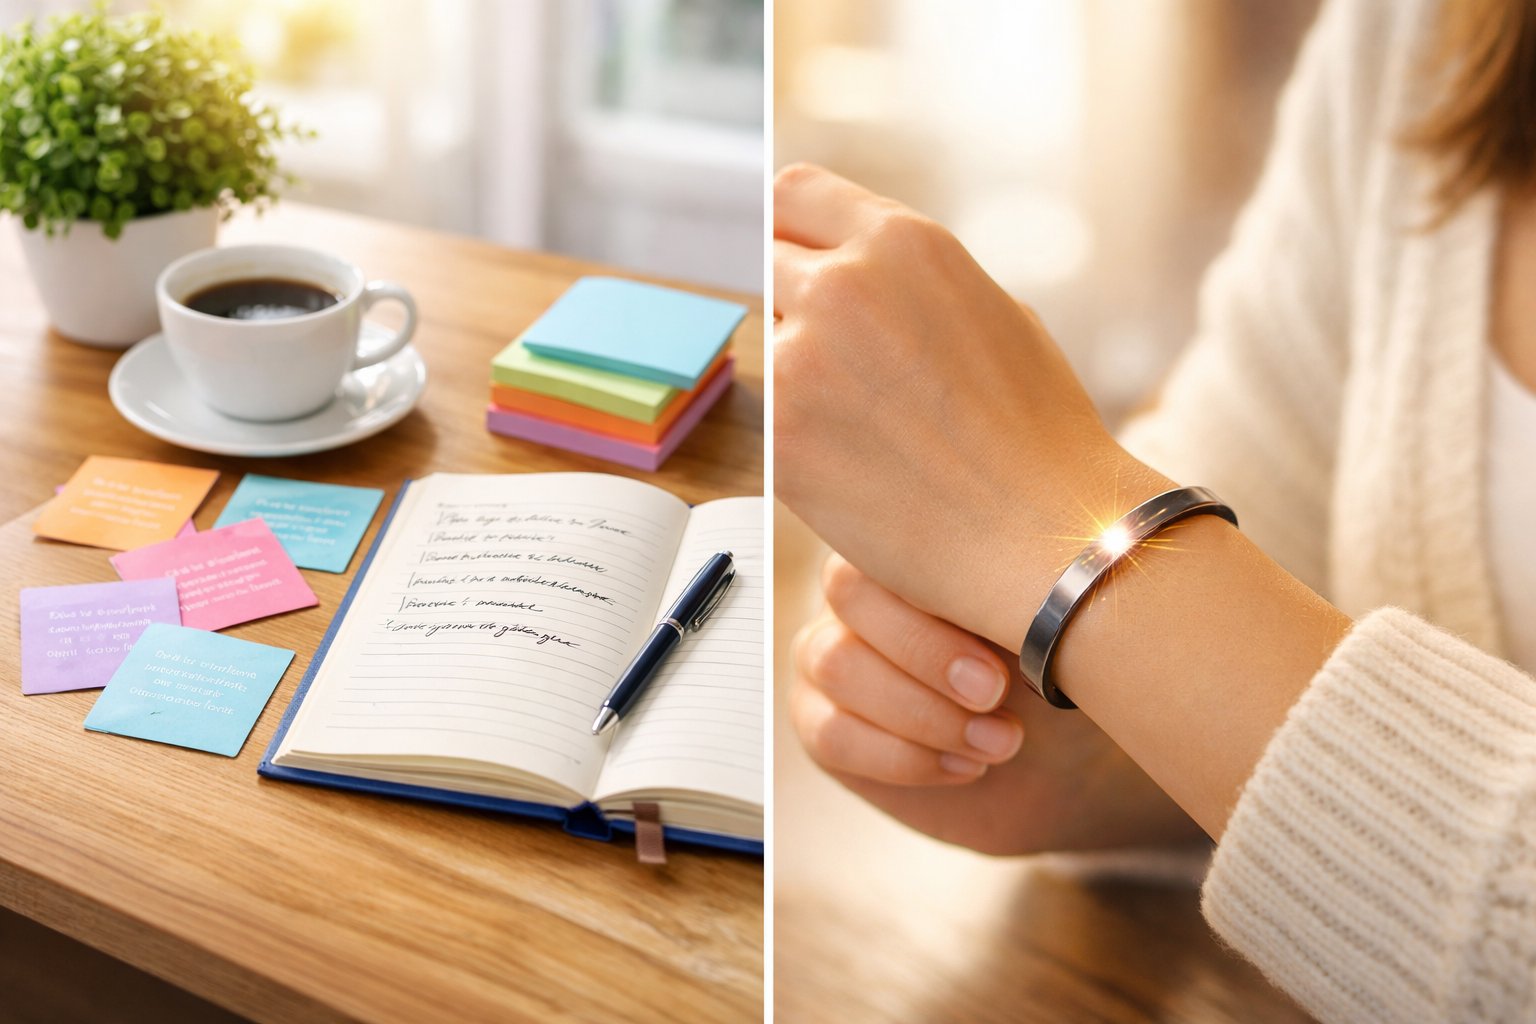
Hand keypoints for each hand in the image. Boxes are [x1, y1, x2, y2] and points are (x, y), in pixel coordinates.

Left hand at [774, 164, 1169, 649]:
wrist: (1044, 533)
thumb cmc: (1036, 432)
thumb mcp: (989, 309)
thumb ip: (910, 282)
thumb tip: (858, 273)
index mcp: (904, 241)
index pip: (795, 194)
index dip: (791, 230)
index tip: (793, 258)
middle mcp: (844, 283)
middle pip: (766, 259)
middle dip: (790, 297)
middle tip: (829, 354)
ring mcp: (803, 355)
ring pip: (764, 340)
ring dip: (795, 368)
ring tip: (861, 421)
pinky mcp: (780, 431)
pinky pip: (766, 412)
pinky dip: (794, 432)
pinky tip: (852, 463)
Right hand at [791, 553, 1203, 854]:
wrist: (1071, 765)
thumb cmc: (1070, 676)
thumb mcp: (1070, 633)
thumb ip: (1038, 595)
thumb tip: (1037, 586)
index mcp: (920, 547)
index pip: (889, 538)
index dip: (938, 598)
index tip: (1006, 657)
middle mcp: (864, 589)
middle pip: (849, 592)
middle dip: (925, 651)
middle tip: (995, 697)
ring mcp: (833, 651)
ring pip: (835, 664)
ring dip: (920, 712)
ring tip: (1000, 743)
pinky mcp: (824, 721)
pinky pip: (830, 733)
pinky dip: (902, 757)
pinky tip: (966, 766)